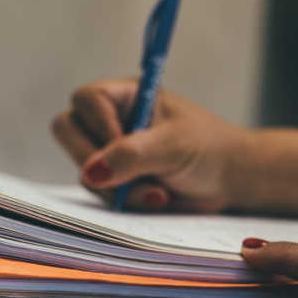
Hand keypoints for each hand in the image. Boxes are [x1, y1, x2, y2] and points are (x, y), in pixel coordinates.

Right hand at [50, 78, 252, 212]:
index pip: (86, 100)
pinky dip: (125, 201)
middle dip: (95, 161)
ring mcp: (109, 152)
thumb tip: (92, 171)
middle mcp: (111, 120)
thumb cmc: (208, 149)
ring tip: (159, 193)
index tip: (122, 144)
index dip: (97, 124)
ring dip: (119, 188)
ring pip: (85, 170)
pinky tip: (158, 199)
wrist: (229, 180)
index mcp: (126, 96)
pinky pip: (99, 192)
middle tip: (124, 179)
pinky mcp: (114, 181)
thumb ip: (132, 154)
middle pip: (68, 131)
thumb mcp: (173, 146)